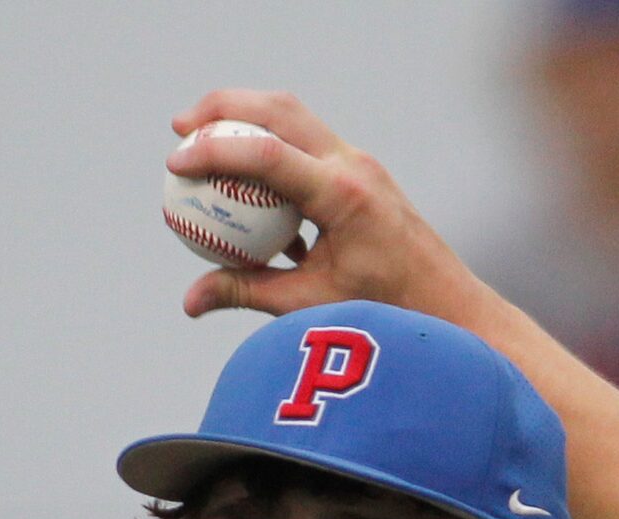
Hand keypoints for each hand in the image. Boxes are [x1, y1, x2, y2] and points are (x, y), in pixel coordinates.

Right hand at [166, 91, 483, 323]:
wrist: (443, 302)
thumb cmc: (381, 310)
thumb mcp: (309, 303)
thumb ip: (248, 293)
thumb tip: (190, 301)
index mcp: (342, 196)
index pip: (267, 154)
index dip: (214, 151)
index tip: (175, 161)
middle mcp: (354, 165)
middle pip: (279, 109)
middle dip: (224, 109)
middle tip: (180, 126)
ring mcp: (360, 161)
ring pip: (294, 115)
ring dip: (247, 116)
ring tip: (203, 135)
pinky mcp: (361, 169)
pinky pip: (307, 141)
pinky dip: (270, 144)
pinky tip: (243, 175)